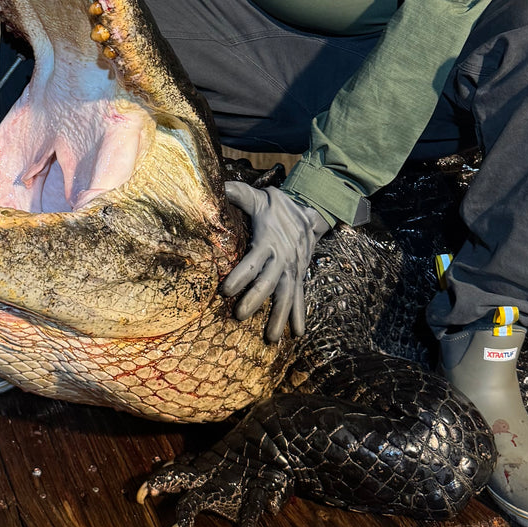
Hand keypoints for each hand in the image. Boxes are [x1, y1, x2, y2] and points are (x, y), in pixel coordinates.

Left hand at [221, 182, 329, 342]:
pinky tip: (298, 334)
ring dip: (279, 317)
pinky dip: (299, 316)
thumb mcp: (258, 198)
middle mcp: (282, 259)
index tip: (225, 290)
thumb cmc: (277, 207)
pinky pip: (300, 299)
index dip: (239, 276)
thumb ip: (237, 194)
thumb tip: (216, 187)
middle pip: (268, 282)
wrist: (310, 211)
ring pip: (286, 296)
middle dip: (255, 300)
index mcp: (268, 241)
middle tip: (240, 316)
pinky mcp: (299, 277)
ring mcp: (292, 270)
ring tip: (271, 339)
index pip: (252, 261)